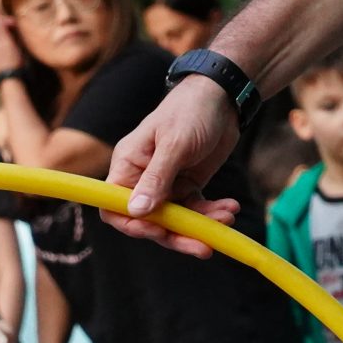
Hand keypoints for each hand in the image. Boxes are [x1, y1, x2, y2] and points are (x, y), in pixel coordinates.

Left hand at [0, 5, 23, 76]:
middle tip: (13, 22)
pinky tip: (12, 36)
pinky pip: (1, 39)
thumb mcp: (6, 43)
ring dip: (3, 27)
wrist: (11, 77)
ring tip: (13, 26)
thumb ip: (0, 30)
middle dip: (1, 20)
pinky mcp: (1, 53)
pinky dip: (6, 34)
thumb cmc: (10, 60)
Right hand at [105, 75, 243, 255]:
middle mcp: (143, 178)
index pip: (113, 205)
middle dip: (176, 235)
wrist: (224, 96)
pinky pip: (195, 210)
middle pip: (149, 221)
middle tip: (202, 245)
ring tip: (225, 218)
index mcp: (128, 164)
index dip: (131, 224)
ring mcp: (167, 184)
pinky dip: (212, 214)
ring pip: (175, 221)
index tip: (157, 231)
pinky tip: (229, 208)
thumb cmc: (191, 110)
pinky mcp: (188, 186)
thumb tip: (135, 211)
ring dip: (200, 226)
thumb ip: (156, 178)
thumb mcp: (174, 144)